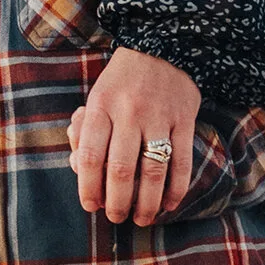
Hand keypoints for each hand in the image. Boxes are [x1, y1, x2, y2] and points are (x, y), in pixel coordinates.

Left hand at [70, 49, 200, 227]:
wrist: (163, 45)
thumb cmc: (121, 82)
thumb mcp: (95, 98)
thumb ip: (83, 133)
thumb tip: (80, 171)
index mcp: (101, 106)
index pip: (91, 156)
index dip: (88, 187)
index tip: (90, 206)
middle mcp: (129, 112)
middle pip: (121, 169)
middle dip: (117, 202)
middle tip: (116, 218)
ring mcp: (159, 116)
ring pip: (153, 171)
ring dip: (147, 203)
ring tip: (142, 219)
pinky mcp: (184, 119)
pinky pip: (182, 162)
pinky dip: (176, 189)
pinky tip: (169, 204)